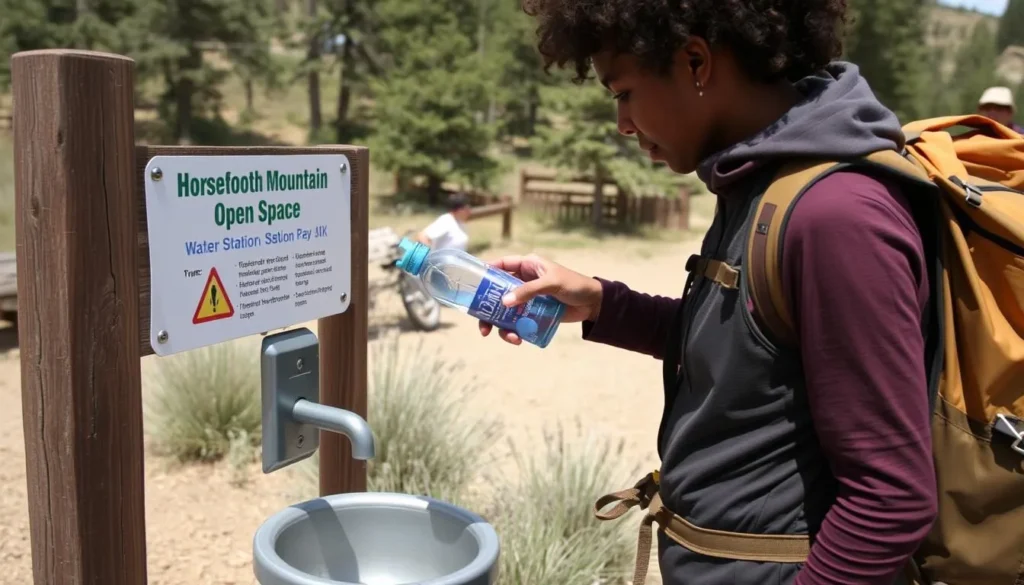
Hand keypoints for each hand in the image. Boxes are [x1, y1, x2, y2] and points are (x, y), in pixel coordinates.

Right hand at [478, 254, 602, 345]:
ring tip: (509, 338)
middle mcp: (523, 281)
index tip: (472, 285)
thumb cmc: (574, 285)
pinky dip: (514, 331)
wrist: (593, 304)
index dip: (486, 272)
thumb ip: (529, 291)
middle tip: (483, 327)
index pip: (502, 265)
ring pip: (505, 311)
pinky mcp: (533, 313)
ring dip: (501, 326)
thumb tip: (504, 302)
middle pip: (497, 293)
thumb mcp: (551, 284)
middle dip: (487, 310)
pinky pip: (517, 322)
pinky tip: (518, 339)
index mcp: (527, 266)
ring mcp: (527, 299)